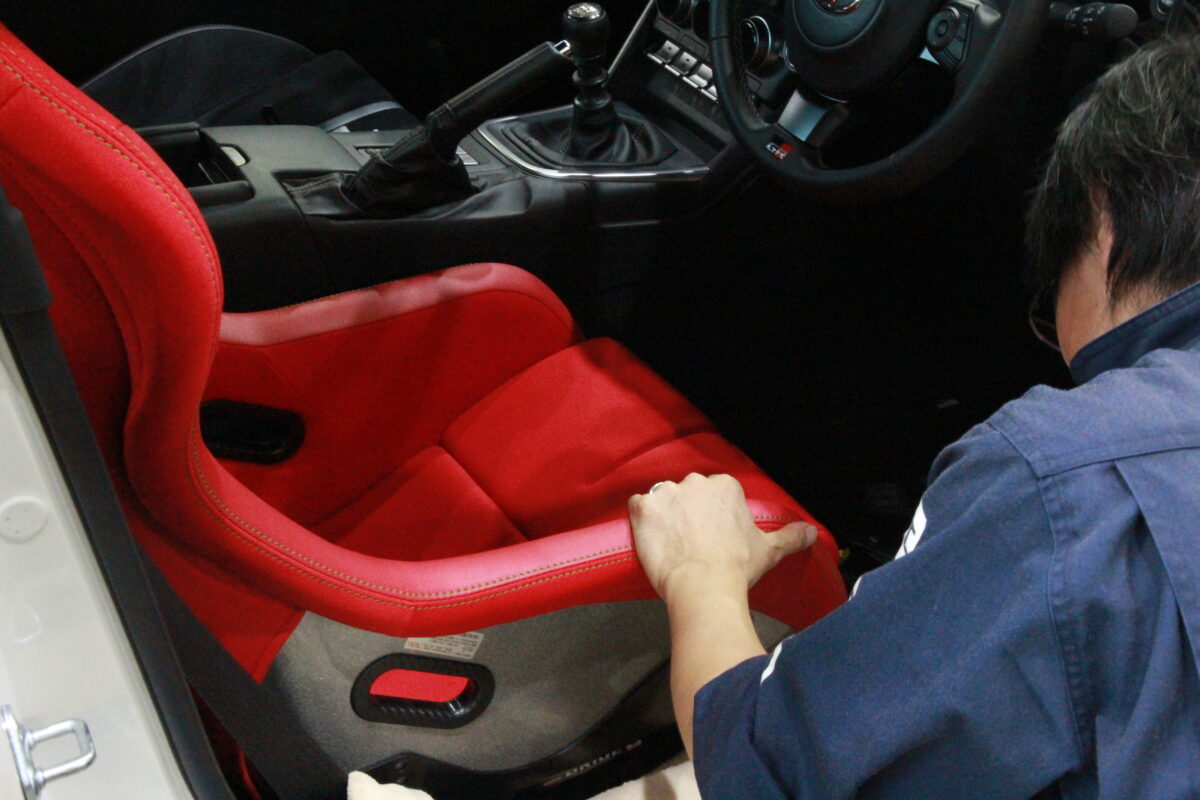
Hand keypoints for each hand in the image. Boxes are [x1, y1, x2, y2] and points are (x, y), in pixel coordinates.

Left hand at [628, 473, 816, 601]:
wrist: (704, 587)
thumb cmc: (737, 568)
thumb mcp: (769, 550)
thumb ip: (791, 536)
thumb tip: (812, 532)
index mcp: (725, 486)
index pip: (712, 493)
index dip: (709, 515)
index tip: (711, 534)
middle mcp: (695, 482)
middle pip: (686, 493)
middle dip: (686, 512)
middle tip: (691, 541)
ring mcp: (666, 493)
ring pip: (661, 498)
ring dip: (663, 515)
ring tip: (670, 543)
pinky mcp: (643, 508)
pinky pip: (636, 507)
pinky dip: (640, 521)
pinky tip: (650, 539)